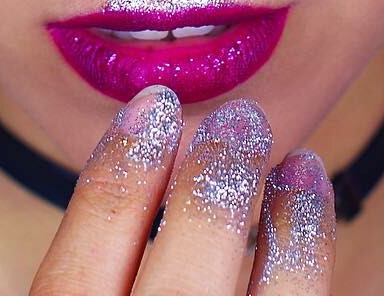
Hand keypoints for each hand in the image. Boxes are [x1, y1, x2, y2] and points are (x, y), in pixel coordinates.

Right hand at [30, 85, 336, 293]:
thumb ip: (83, 272)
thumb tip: (114, 157)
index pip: (74, 276)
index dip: (116, 176)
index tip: (151, 105)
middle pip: (179, 287)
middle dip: (210, 188)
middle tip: (241, 120)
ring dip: (286, 225)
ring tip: (297, 161)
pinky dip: (309, 255)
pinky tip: (310, 206)